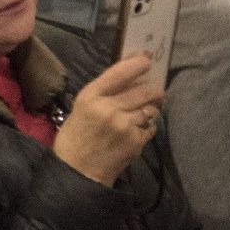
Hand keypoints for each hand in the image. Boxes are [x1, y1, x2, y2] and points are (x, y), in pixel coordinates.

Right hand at [52, 53, 161, 186]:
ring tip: (141, 114)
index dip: (135, 64)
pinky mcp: (136, 141)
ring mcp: (125, 125)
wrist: (78, 172)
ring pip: (150, 109)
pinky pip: (151, 127)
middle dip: (153, 89)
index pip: (118, 74)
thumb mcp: (80, 109)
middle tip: (155, 89)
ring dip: (150, 109)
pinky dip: (147, 126)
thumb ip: (102, 95)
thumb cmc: (75, 138)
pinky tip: (136, 131)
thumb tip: (129, 80)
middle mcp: (109, 108)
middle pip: (143, 91)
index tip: (147, 57)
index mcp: (90, 97)